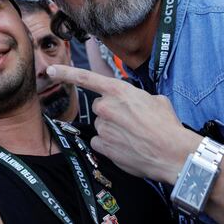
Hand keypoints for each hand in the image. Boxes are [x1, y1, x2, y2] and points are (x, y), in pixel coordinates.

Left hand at [47, 64, 199, 182]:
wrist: (172, 153)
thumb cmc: (167, 125)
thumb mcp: (155, 100)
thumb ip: (136, 97)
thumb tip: (133, 103)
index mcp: (119, 91)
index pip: (86, 78)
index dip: (66, 73)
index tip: (51, 71)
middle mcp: (106, 107)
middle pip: (99, 107)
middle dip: (112, 113)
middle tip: (132, 122)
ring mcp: (103, 127)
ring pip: (101, 126)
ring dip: (113, 130)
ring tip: (135, 137)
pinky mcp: (103, 146)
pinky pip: (100, 143)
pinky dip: (110, 145)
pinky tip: (127, 147)